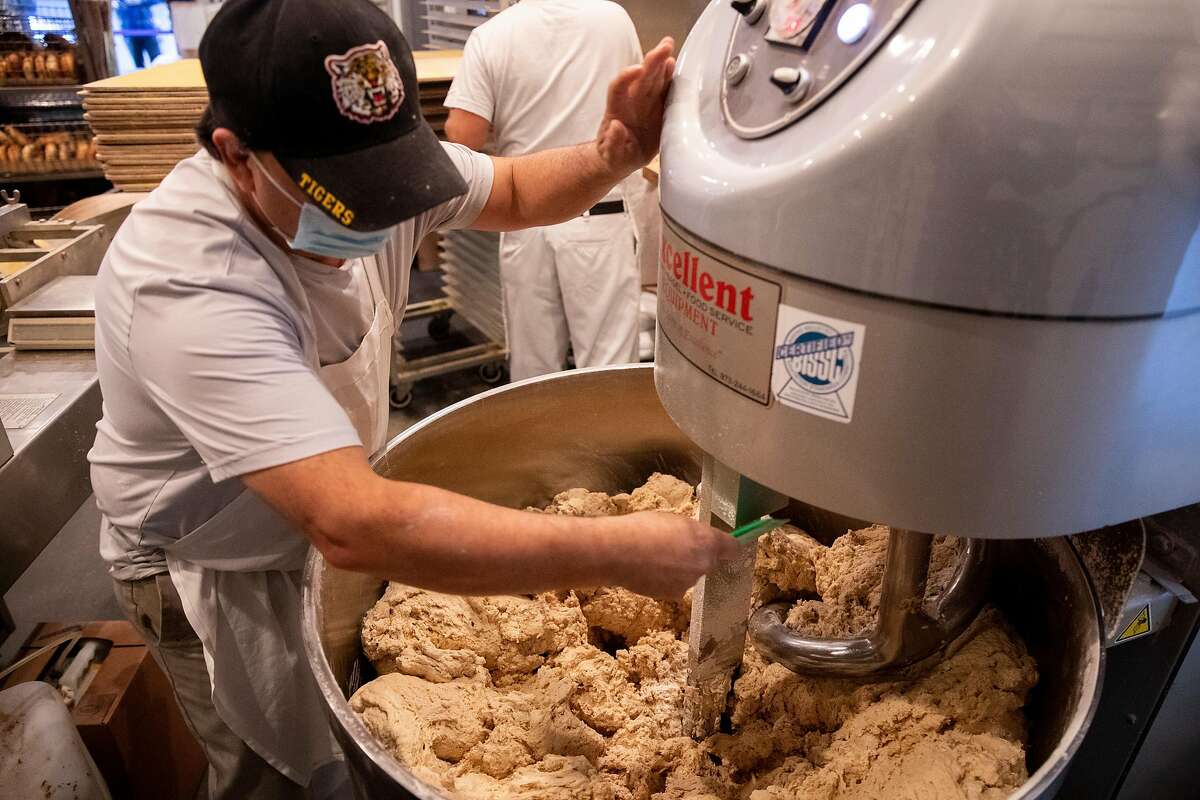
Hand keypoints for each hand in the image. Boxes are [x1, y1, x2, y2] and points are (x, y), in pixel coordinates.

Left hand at [595, 37, 675, 176]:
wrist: (622, 158)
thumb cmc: (614, 155)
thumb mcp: (611, 155)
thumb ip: (613, 143)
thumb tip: (616, 127)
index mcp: (618, 111)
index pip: (618, 89)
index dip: (626, 77)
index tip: (637, 69)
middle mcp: (632, 102)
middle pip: (641, 78)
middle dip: (652, 61)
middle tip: (665, 46)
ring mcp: (646, 103)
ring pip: (654, 79)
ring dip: (661, 62)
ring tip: (669, 46)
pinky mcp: (658, 107)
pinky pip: (664, 89)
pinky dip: (670, 78)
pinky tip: (674, 65)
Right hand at [605, 511, 738, 599]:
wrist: (618, 552)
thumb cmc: (643, 527)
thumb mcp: (673, 519)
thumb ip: (692, 532)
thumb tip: (696, 538)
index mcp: (706, 541)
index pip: (732, 548)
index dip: (730, 547)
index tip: (728, 546)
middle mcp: (703, 565)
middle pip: (708, 561)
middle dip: (696, 556)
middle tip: (674, 546)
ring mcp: (689, 582)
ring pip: (690, 574)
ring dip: (679, 568)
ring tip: (654, 557)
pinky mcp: (673, 595)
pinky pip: (675, 585)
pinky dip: (665, 580)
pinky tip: (648, 570)